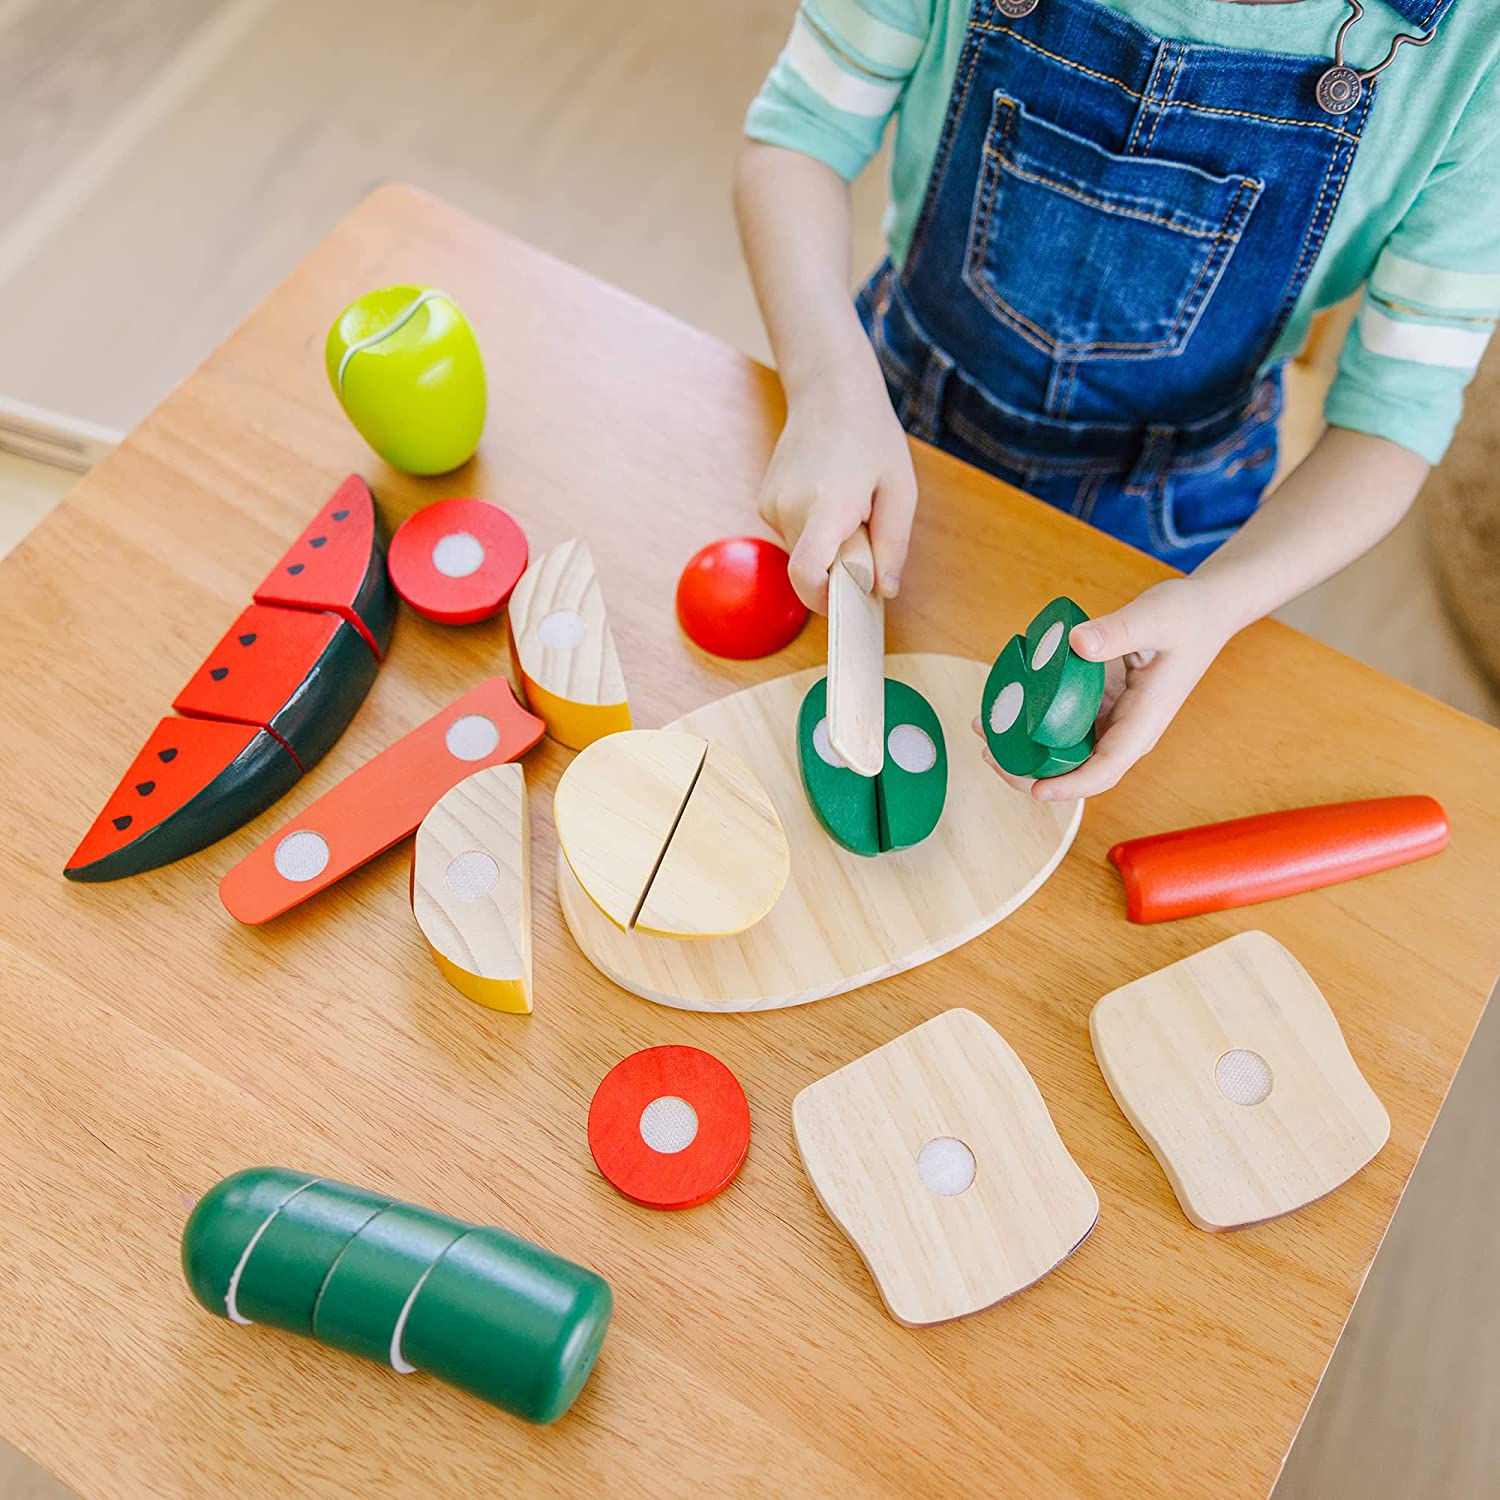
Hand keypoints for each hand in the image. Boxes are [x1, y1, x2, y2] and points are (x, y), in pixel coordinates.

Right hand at [758, 376, 916, 612]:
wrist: (829, 391)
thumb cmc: (870, 437)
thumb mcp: (900, 490)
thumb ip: (893, 545)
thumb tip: (884, 591)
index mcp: (827, 505)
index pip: (806, 575)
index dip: (824, 600)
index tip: (846, 600)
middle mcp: (789, 508)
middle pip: (809, 570)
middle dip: (838, 567)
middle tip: (863, 530)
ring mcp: (771, 505)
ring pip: (802, 553)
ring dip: (827, 545)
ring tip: (848, 504)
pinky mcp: (765, 503)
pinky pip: (794, 535)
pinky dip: (814, 530)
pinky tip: (828, 495)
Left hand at [975, 578, 1232, 800]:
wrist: (1204, 610)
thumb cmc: (1188, 616)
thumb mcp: (1156, 617)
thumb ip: (1118, 630)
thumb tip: (1078, 642)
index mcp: (1143, 722)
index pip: (1105, 769)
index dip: (1070, 785)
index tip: (1036, 787)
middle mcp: (1125, 729)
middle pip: (1077, 769)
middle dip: (1031, 772)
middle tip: (990, 753)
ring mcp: (1111, 718)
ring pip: (1065, 747)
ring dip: (1025, 746)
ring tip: (984, 729)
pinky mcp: (1100, 703)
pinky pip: (1063, 720)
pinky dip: (1033, 718)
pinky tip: (1004, 704)